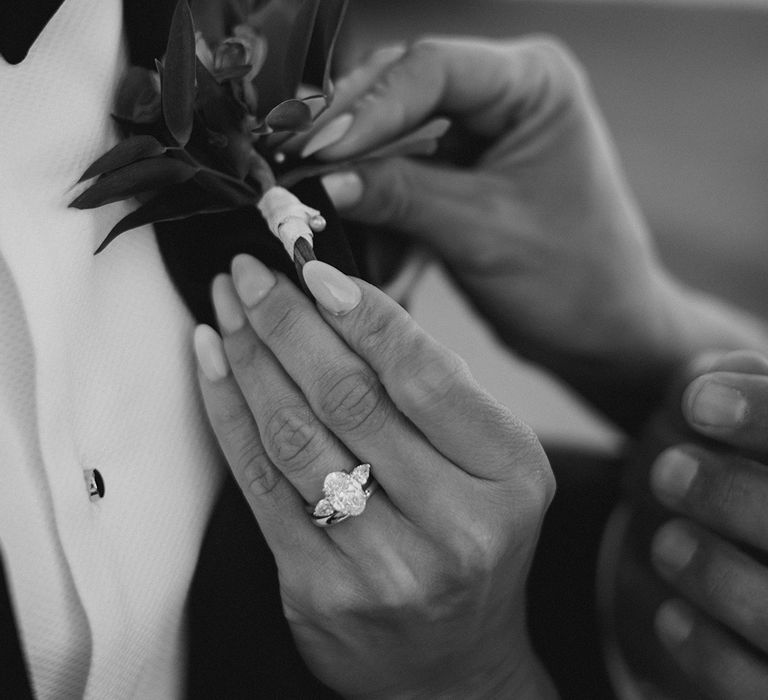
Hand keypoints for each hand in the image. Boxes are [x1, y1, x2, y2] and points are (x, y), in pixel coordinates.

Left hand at [193, 256, 555, 697]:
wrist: (452, 664)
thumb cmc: (473, 544)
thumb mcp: (490, 466)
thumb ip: (437, 390)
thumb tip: (347, 303)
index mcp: (508, 477)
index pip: (425, 375)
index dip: (363, 315)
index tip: (314, 269)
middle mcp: (454, 524)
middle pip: (351, 397)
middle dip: (288, 322)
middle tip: (252, 273)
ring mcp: (384, 564)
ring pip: (296, 434)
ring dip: (250, 359)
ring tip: (227, 307)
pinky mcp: (318, 588)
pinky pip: (260, 483)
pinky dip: (229, 414)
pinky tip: (214, 365)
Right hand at [295, 37, 767, 429]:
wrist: (601, 331)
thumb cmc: (576, 280)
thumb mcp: (482, 233)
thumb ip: (401, 197)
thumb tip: (324, 180)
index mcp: (532, 83)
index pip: (430, 70)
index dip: (366, 110)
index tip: (317, 153)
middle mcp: (504, 94)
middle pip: (400, 91)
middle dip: (348, 135)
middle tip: (296, 171)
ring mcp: (478, 133)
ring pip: (392, 133)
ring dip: (353, 171)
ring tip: (312, 201)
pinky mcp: (460, 173)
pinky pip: (399, 172)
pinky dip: (372, 201)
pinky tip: (347, 225)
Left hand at [647, 350, 767, 697]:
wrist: (745, 565)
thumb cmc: (746, 486)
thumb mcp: (747, 426)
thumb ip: (743, 390)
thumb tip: (707, 380)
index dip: (765, 413)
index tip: (693, 399)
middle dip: (736, 496)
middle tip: (665, 470)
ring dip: (719, 575)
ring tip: (665, 540)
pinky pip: (759, 690)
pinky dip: (716, 656)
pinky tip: (671, 618)